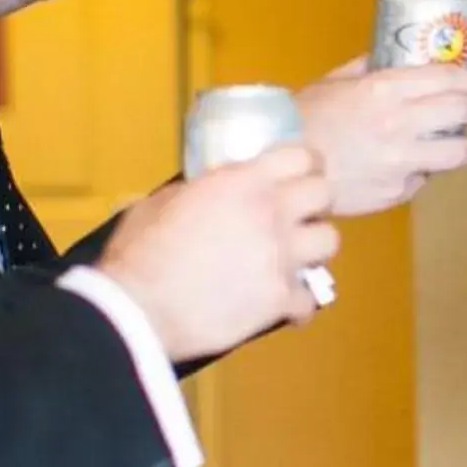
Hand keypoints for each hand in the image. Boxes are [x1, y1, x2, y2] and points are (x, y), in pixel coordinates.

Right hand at [96, 146, 340, 360]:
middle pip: (325, 194)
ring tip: (294, 258)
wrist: (137, 310)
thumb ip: (194, 191)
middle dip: (314, 204)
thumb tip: (200, 192)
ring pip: (330, 242)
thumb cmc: (138, 252)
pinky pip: (312, 298)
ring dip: (313, 249)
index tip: (299, 174)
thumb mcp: (161, 202)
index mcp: (243, 182)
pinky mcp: (282, 299)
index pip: (300, 156)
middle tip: (297, 217)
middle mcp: (272, 213)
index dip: (304, 164)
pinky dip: (299, 303)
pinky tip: (283, 306)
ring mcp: (282, 257)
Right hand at [295, 57, 466, 213]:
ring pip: (459, 152)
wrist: (283, 168)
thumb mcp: (332, 82)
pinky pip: (424, 179)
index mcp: (385, 89)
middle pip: (462, 112)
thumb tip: (386, 57)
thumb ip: (365, 69)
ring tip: (465, 145)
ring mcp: (402, 160)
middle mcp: (400, 123)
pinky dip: (424, 172)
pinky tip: (414, 166)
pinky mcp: (398, 191)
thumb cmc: (303, 121)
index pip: (448, 79)